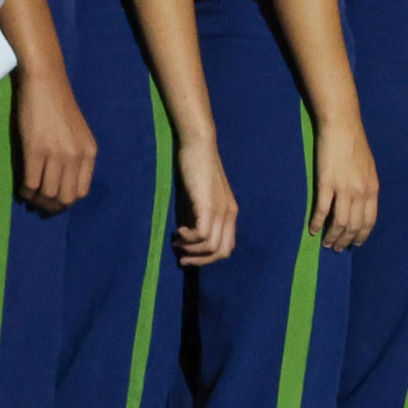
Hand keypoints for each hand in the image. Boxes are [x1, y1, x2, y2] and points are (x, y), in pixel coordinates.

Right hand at [15, 74, 98, 213]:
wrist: (45, 83)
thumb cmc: (58, 106)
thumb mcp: (77, 134)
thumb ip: (75, 156)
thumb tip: (63, 182)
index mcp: (89, 153)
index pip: (82, 191)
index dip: (67, 201)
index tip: (55, 200)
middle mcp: (76, 156)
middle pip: (66, 197)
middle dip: (51, 206)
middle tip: (39, 204)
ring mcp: (57, 154)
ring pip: (48, 193)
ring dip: (37, 200)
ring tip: (29, 196)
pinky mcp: (36, 150)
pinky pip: (31, 183)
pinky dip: (26, 191)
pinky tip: (23, 188)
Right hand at [172, 133, 238, 266]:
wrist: (198, 146)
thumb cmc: (195, 172)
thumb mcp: (198, 202)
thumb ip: (197, 220)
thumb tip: (188, 242)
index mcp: (230, 214)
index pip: (227, 248)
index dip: (208, 258)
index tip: (189, 256)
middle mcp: (230, 214)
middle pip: (222, 252)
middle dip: (200, 261)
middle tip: (181, 258)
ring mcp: (221, 210)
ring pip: (212, 247)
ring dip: (191, 250)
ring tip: (177, 241)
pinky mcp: (209, 205)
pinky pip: (202, 234)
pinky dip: (188, 238)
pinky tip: (179, 230)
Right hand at [310, 119, 379, 250]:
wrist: (342, 126)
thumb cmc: (354, 144)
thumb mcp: (368, 168)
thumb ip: (366, 186)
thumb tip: (362, 203)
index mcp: (372, 188)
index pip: (369, 220)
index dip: (362, 235)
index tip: (356, 244)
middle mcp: (361, 192)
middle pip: (354, 225)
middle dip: (346, 240)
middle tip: (337, 248)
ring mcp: (344, 188)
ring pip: (339, 222)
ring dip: (332, 236)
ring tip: (326, 244)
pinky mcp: (327, 183)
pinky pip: (322, 210)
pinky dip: (317, 223)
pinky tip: (312, 230)